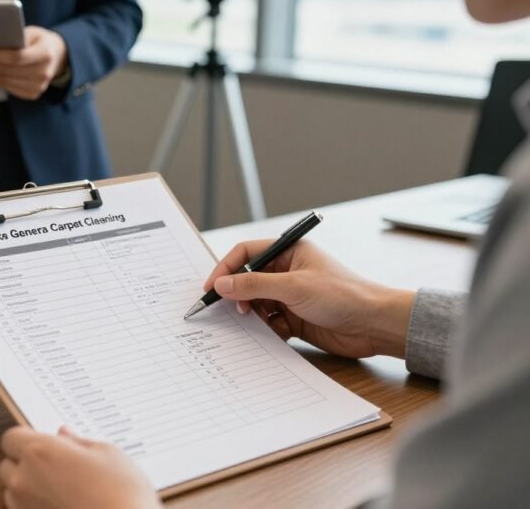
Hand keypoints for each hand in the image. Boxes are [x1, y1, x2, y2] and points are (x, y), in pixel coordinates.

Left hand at [0, 26, 69, 100]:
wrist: (56, 56)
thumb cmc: (38, 40)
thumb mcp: (31, 32)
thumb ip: (14, 36)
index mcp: (45, 54)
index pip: (16, 57)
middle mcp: (43, 73)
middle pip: (6, 71)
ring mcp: (38, 87)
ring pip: (3, 81)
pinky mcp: (32, 94)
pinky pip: (6, 87)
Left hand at [0, 426, 159, 508]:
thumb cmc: (123, 495)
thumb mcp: (107, 454)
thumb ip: (78, 442)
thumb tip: (63, 434)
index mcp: (39, 453)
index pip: (11, 438)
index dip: (27, 438)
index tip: (43, 442)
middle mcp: (24, 481)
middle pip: (7, 465)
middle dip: (25, 462)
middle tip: (55, 465)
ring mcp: (24, 508)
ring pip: (13, 492)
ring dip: (29, 487)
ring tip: (62, 489)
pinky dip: (36, 506)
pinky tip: (63, 505)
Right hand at [203, 240, 414, 358]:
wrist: (374, 325)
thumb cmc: (344, 295)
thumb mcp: (294, 286)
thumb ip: (254, 285)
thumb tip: (222, 284)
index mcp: (289, 252)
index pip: (246, 253)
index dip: (226, 268)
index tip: (211, 287)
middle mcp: (287, 272)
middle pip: (248, 280)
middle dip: (237, 295)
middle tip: (229, 310)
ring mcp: (291, 296)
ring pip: (256, 304)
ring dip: (252, 315)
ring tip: (255, 323)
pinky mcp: (295, 319)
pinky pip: (269, 323)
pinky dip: (267, 329)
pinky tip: (276, 333)